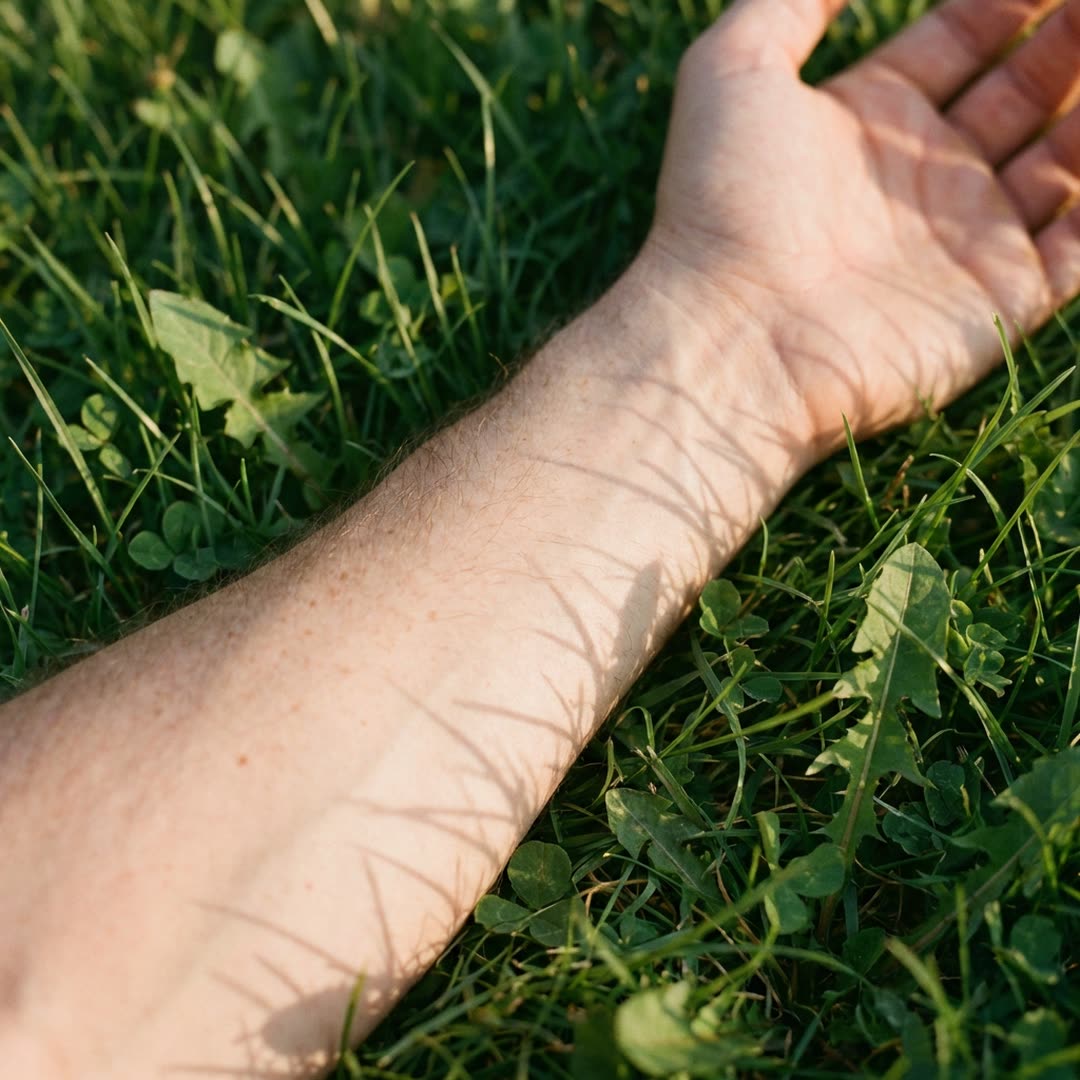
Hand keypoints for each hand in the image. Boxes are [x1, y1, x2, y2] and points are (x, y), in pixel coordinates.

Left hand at [646, 0, 1079, 448]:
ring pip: (1067, 158)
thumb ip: (790, 1)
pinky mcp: (1003, 300)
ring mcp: (967, 239)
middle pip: (1024, 88)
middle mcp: (925, 176)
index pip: (965, 36)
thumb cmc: (724, 204)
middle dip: (1069, 36)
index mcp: (872, 118)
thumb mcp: (733, 71)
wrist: (735, 337)